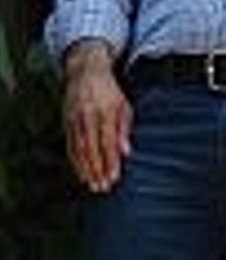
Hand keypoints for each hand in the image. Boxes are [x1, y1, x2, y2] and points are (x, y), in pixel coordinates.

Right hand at [62, 40, 130, 192]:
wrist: (85, 72)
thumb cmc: (110, 91)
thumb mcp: (124, 105)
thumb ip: (124, 128)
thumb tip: (126, 152)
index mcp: (104, 112)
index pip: (107, 142)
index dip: (110, 161)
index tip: (114, 177)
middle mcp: (87, 117)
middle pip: (91, 149)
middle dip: (97, 170)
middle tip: (103, 188)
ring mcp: (73, 120)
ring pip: (78, 149)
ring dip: (85, 169)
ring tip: (92, 185)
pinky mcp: (65, 122)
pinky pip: (70, 145)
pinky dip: (75, 161)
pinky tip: (81, 173)